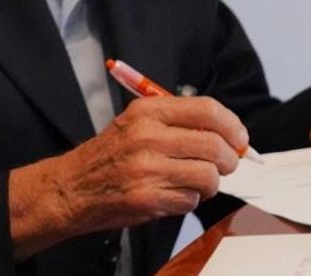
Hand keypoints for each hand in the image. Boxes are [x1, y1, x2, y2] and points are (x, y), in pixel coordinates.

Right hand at [8, 96, 246, 259]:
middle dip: (230, 158)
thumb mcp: (138, 121)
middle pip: (214, 145)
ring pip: (208, 175)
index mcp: (148, 112)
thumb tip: (229, 133)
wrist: (71, 188)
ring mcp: (147, 169)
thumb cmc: (109, 155)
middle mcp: (148, 137)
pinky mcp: (147, 198)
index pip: (207, 110)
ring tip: (194, 181)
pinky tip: (172, 193)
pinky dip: (189, 200)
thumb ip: (181, 121)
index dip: (232, 125)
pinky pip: (190, 200)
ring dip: (210, 182)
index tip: (240, 138)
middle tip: (227, 164)